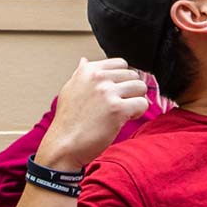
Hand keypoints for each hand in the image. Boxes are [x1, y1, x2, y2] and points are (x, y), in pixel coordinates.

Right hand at [35, 57, 149, 170]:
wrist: (64, 145)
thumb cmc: (68, 121)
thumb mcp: (70, 90)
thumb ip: (80, 73)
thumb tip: (84, 61)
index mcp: (88, 70)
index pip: (121, 63)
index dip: (123, 79)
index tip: (117, 91)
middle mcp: (98, 78)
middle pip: (133, 75)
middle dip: (131, 90)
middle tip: (120, 104)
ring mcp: (108, 93)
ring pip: (140, 87)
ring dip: (136, 100)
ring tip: (124, 111)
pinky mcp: (117, 109)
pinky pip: (142, 103)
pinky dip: (138, 112)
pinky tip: (126, 119)